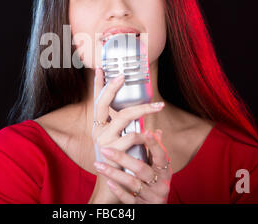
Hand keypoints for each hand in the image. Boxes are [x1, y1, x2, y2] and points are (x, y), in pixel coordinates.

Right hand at [88, 68, 170, 203]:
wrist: (114, 189)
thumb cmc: (122, 164)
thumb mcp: (129, 145)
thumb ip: (137, 133)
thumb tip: (153, 124)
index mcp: (101, 127)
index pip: (98, 102)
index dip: (99, 86)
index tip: (101, 68)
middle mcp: (99, 132)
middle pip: (103, 103)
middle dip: (112, 87)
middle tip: (124, 76)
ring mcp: (104, 141)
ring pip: (123, 117)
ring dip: (144, 110)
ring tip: (158, 107)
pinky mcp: (112, 152)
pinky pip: (132, 136)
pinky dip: (144, 135)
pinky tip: (150, 137)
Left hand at [94, 129, 171, 203]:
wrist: (158, 209)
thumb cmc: (157, 184)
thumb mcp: (160, 170)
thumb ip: (156, 152)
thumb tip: (156, 131)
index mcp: (165, 171)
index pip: (160, 155)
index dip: (154, 144)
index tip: (145, 131)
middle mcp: (160, 184)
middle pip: (141, 168)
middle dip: (122, 157)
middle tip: (104, 149)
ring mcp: (151, 196)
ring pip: (132, 183)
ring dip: (113, 173)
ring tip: (98, 165)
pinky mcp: (142, 206)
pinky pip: (129, 198)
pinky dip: (118, 190)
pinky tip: (108, 182)